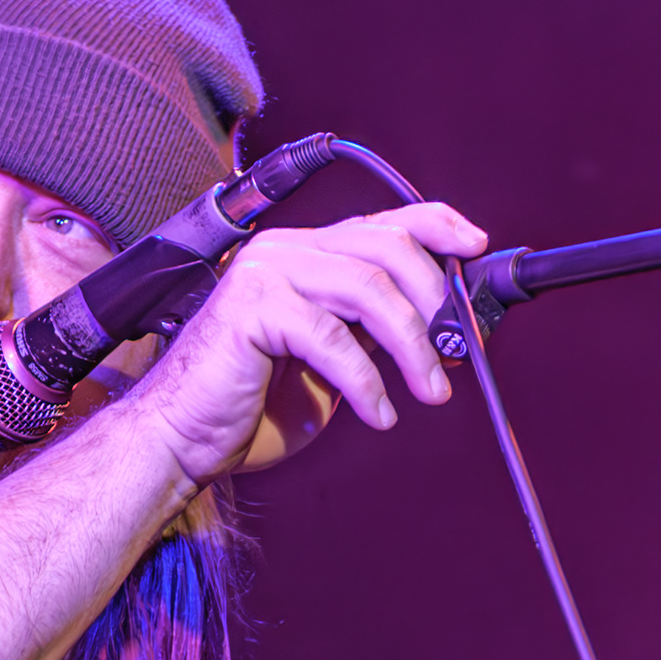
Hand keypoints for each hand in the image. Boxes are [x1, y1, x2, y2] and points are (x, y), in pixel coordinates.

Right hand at [122, 204, 488, 485]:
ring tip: (432, 391)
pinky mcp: (251, 308)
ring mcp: (266, 272)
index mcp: (306, 253)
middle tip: (458, 352)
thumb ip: (373, 331)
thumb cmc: (252, 406)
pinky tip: (381, 414)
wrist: (183, 438)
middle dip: (435, 300)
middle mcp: (287, 249)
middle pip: (386, 248)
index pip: (383, 221)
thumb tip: (443, 327)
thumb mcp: (332, 361)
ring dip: (413, 345)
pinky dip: (367, 382)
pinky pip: (332, 338)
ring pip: (368, 288)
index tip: (477, 248)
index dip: (438, 226)